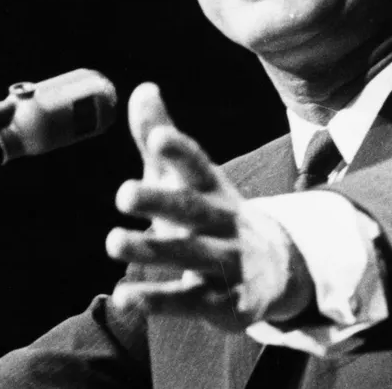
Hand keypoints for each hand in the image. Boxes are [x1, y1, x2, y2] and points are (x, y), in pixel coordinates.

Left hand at [105, 83, 312, 330]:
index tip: (157, 137)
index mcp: (214, 189)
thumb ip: (162, 136)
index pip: (198, 167)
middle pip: (192, 210)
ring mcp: (227, 262)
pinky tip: (122, 296)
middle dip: (161, 201)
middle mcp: (223, 222)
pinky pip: (188, 301)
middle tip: (123, 192)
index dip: (179, 152)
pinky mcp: (225, 303)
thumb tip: (142, 88)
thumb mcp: (193, 178)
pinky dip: (157, 301)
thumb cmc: (215, 214)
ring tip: (112, 241)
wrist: (279, 270)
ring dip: (152, 249)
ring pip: (189, 254)